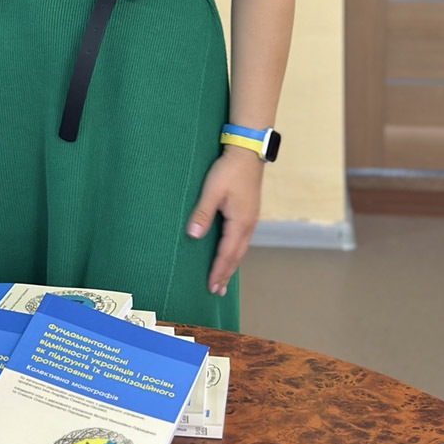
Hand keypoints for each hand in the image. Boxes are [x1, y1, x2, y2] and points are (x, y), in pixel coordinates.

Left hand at [185, 146, 263, 296]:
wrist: (248, 152)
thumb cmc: (228, 170)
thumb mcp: (212, 190)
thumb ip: (203, 213)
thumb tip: (193, 235)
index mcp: (240, 222)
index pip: (227, 253)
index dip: (218, 271)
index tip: (211, 286)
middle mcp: (248, 224)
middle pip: (236, 255)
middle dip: (226, 273)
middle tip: (218, 291)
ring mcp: (251, 219)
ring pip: (240, 248)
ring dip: (231, 264)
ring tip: (224, 278)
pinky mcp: (249, 212)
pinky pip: (242, 239)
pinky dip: (235, 251)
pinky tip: (231, 253)